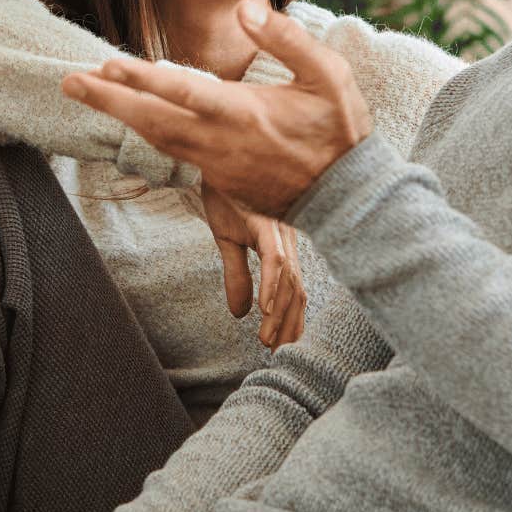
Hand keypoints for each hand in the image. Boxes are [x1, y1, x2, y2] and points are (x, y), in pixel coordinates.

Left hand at [61, 2, 371, 217]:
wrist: (346, 197)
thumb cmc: (340, 130)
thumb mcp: (329, 76)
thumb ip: (289, 40)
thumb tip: (246, 10)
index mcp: (245, 113)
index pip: (184, 92)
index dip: (143, 79)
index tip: (109, 63)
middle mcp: (221, 141)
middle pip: (152, 120)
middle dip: (107, 101)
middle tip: (68, 81)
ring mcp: (216, 164)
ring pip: (155, 138)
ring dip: (117, 116)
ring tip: (85, 92)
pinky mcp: (217, 179)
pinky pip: (171, 152)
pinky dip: (143, 132)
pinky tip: (125, 117)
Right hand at [198, 182, 305, 348]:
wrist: (214, 159)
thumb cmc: (225, 196)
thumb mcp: (227, 242)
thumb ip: (237, 276)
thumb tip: (238, 314)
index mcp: (281, 245)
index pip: (295, 290)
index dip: (292, 319)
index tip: (283, 346)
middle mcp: (287, 239)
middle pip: (297, 290)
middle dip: (289, 324)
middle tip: (278, 352)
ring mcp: (278, 230)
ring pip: (287, 280)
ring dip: (279, 313)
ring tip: (268, 339)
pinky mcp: (264, 222)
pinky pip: (273, 258)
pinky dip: (272, 285)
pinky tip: (265, 307)